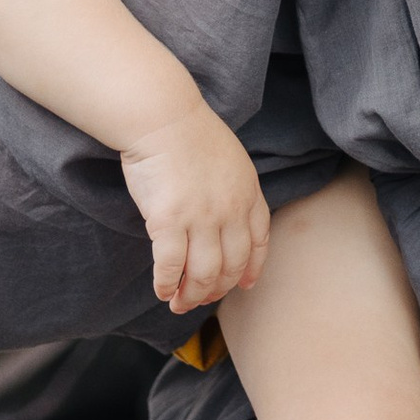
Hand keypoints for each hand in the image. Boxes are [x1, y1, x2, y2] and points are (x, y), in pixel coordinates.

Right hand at [119, 105, 271, 313]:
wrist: (163, 116)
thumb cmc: (189, 133)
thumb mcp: (231, 160)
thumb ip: (235, 190)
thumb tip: (229, 219)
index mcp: (248, 192)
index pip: (258, 241)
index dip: (252, 268)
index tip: (245, 285)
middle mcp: (230, 210)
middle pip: (231, 265)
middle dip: (217, 289)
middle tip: (201, 299)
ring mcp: (200, 217)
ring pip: (202, 273)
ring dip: (191, 295)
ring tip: (179, 303)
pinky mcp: (168, 221)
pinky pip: (170, 266)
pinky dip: (166, 284)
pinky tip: (161, 289)